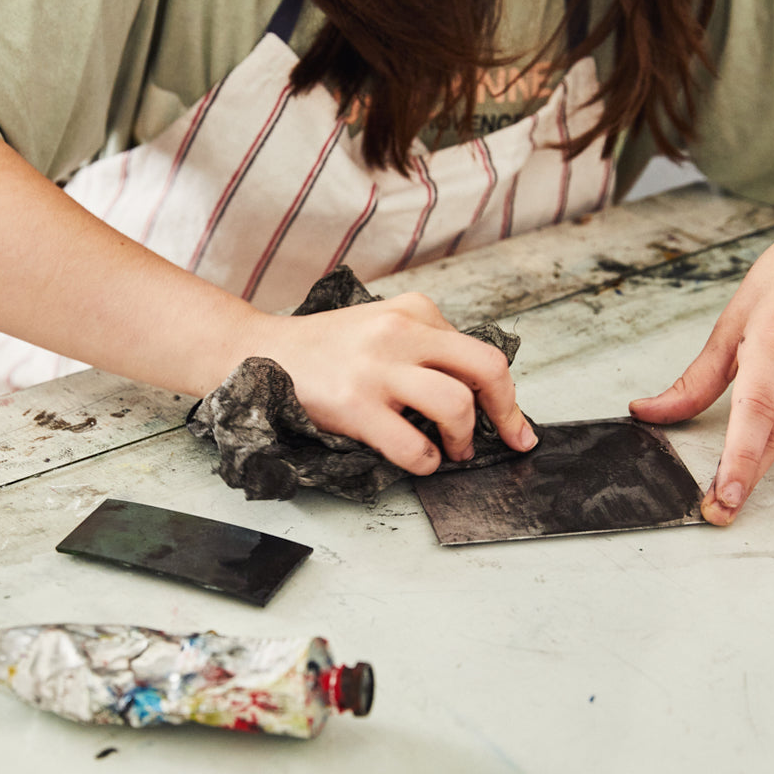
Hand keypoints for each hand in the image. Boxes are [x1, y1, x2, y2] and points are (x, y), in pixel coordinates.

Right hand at [251, 292, 538, 473]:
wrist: (258, 351)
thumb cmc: (324, 349)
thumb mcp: (381, 325)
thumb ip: (425, 346)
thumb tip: (475, 393)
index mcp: (414, 311)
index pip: (481, 352)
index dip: (506, 395)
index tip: (515, 426)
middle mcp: (401, 333)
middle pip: (487, 368)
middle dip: (506, 412)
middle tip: (506, 440)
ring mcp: (377, 369)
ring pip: (456, 405)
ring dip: (463, 438)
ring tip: (449, 450)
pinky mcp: (354, 405)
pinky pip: (412, 445)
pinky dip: (425, 462)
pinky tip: (418, 461)